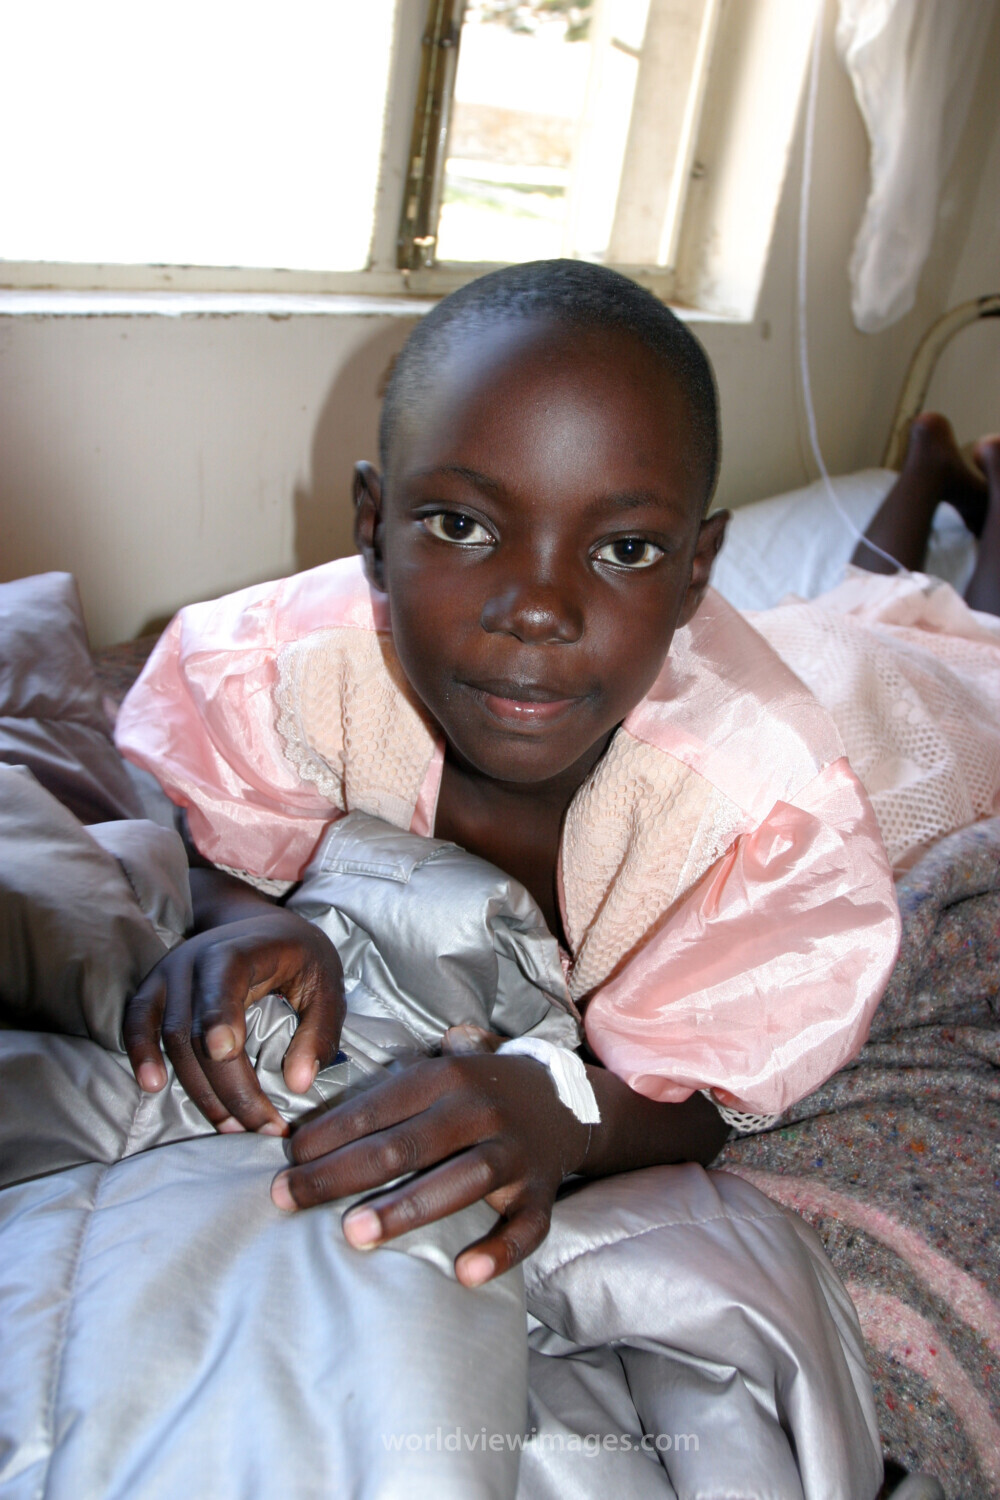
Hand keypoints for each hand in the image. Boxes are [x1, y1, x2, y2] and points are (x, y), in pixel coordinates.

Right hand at [124, 909, 345, 1134]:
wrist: (257, 926)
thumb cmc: (298, 957)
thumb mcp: (327, 983)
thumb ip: (320, 1031)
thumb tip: (298, 1085)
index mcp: (243, 948)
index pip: (224, 975)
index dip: (221, 1013)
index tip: (227, 1052)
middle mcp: (197, 957)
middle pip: (199, 1026)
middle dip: (228, 1084)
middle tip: (260, 1126)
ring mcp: (170, 972)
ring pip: (172, 1036)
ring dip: (199, 1088)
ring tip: (232, 1126)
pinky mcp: (154, 988)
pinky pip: (136, 1022)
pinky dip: (140, 1053)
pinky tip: (153, 1086)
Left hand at [270, 1050, 590, 1285]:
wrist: (566, 1100)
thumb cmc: (478, 1090)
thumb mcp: (437, 1070)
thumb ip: (386, 1090)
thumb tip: (312, 1110)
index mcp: (446, 1078)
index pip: (377, 1107)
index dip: (327, 1133)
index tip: (285, 1160)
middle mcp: (479, 1110)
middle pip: (404, 1145)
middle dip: (340, 1173)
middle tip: (289, 1198)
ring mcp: (513, 1153)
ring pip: (460, 1181)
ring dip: (405, 1208)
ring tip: (354, 1233)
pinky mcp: (541, 1192)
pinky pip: (525, 1226)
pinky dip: (499, 1251)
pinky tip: (465, 1273)